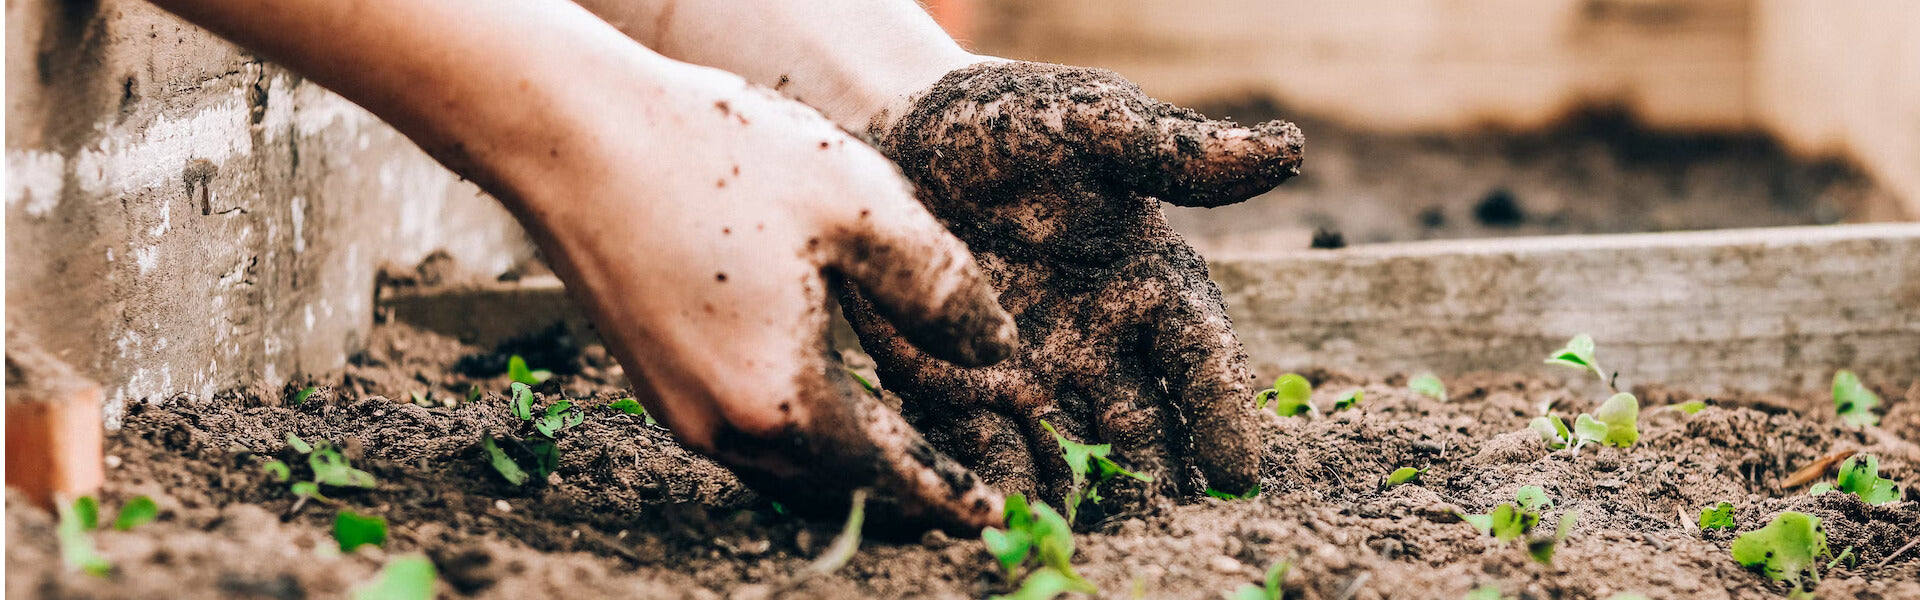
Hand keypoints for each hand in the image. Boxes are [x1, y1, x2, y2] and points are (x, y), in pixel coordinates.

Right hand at [514, 59, 1019, 530]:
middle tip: (956, 501)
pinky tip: (823, 408)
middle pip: (835, 489)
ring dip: (847, 475)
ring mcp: (679, 409)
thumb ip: (941, 289)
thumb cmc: (719, 160)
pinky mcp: (653, 380)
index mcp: (785, 399)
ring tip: (900, 462)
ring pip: (785, 472)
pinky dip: (799, 442)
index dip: (947, 495)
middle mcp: (724, 426)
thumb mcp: (862, 207)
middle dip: (900, 499)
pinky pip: (745, 439)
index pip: (890, 474)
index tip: (991, 516)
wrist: (573, 136)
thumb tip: (995, 352)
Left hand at [844, 60, 1304, 508]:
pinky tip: (1002, 515)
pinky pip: (986, 449)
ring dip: (1086, 496)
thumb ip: (1174, 151)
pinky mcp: (961, 389)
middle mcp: (1102, 344)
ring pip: (1074, 453)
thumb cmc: (1012, 122)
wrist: (901, 131)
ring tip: (1091, 537)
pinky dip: (999, 484)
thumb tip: (1287, 150)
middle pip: (1145, 426)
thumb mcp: (1090, 123)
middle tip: (1167, 524)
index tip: (1239, 468)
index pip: (1201, 357)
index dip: (1222, 411)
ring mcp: (1033, 374)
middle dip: (1158, 478)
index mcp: (1150, 284)